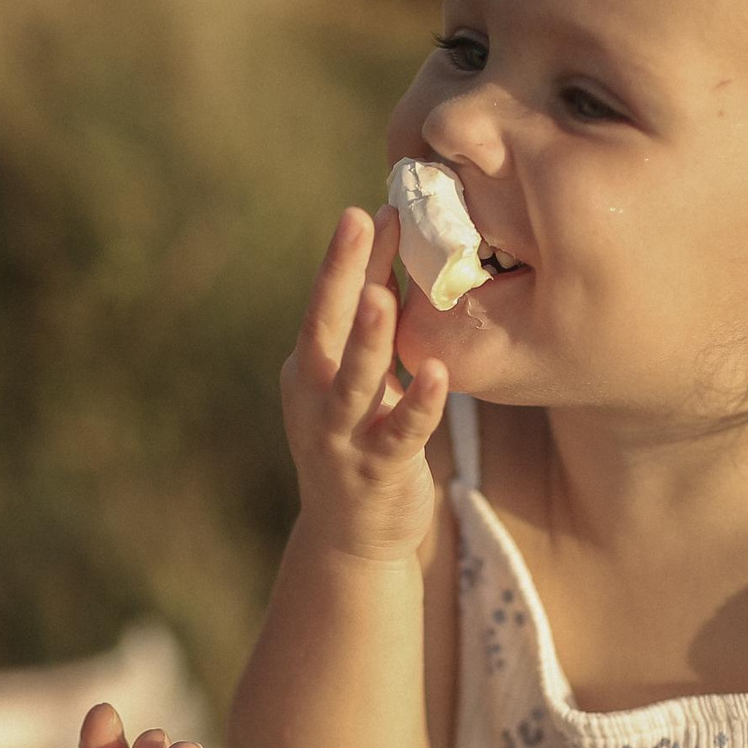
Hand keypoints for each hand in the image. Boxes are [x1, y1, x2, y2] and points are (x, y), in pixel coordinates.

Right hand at [280, 205, 449, 564]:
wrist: (350, 539)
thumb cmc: (359, 444)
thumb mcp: (355, 384)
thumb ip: (367, 333)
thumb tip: (391, 259)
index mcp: (308, 368)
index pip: (324, 302)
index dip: (344, 256)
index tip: (368, 207)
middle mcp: (314, 397)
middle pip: (323, 327)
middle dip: (340, 273)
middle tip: (361, 218)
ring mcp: (340, 436)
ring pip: (354, 381)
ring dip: (368, 336)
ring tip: (380, 294)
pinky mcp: (377, 472)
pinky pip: (400, 433)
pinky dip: (418, 404)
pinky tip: (440, 376)